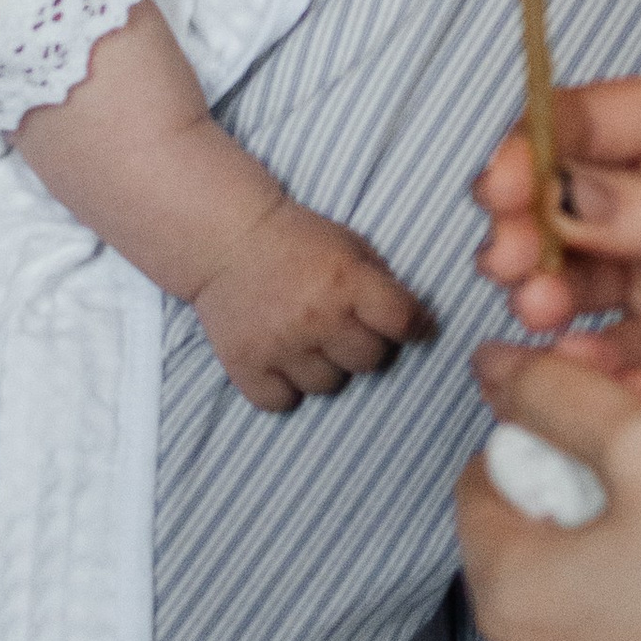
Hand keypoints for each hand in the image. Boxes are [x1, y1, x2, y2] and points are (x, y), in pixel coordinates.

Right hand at [192, 198, 428, 412]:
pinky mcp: (246, 365)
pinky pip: (282, 401)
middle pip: (369, 361)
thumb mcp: (349, 244)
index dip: (409, 325)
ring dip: (322, 367)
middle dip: (360, 345)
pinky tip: (280, 361)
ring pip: (327, 386)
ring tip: (305, 340)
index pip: (404, 323)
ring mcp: (281, 346)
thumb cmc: (295, 239)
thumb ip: (380, 283)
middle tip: (339, 327)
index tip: (400, 325)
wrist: (226, 238)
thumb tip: (414, 324)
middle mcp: (317, 318)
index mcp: (347, 282)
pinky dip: (284, 387)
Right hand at [472, 72, 640, 537]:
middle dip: (525, 235)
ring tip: (546, 321)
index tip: (499, 195)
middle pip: (556, 201)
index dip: (529, 153)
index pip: (583, 122)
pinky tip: (609, 380)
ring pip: (567, 279)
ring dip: (546, 301)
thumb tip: (564, 189)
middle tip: (512, 271)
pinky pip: (603, 354)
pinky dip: (594, 370)